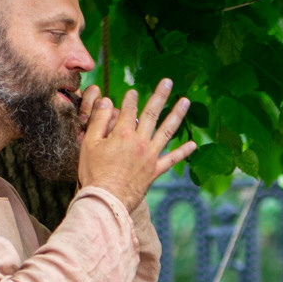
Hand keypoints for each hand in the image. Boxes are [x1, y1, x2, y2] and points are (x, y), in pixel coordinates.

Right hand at [78, 80, 195, 213]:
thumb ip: (98, 121)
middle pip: (152, 114)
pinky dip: (183, 151)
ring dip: (177, 115)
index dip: (130, 99)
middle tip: (168, 82)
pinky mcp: (155, 170)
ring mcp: (150, 156)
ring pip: (167, 131)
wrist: (107, 200)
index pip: (128, 109)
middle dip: (160, 96)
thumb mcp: (89, 144)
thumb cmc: (94, 173)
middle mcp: (140, 142)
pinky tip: (193, 144)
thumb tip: (106, 101)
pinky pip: (172, 159)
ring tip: (186, 101)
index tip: (132, 91)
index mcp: (122, 134)